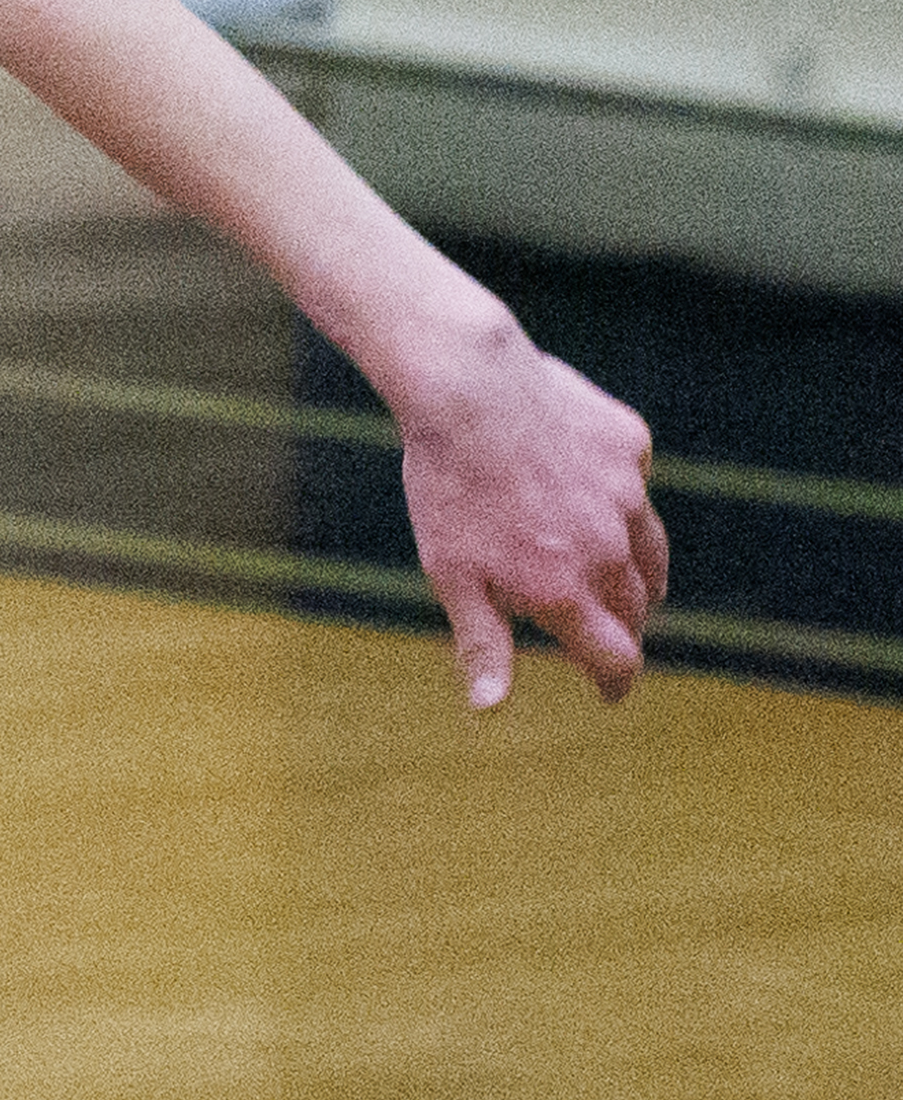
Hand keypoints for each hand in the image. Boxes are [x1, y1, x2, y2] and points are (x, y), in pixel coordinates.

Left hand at [390, 310, 667, 706]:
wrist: (471, 390)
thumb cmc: (449, 489)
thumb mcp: (453, 575)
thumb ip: (482, 642)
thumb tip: (490, 709)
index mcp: (565, 589)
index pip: (615, 656)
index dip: (615, 681)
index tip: (610, 693)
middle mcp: (609, 548)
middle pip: (635, 607)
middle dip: (624, 631)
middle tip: (612, 642)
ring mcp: (628, 495)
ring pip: (651, 553)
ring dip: (640, 580)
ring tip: (630, 592)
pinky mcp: (631, 448)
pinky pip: (635, 487)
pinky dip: (620, 504)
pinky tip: (596, 499)